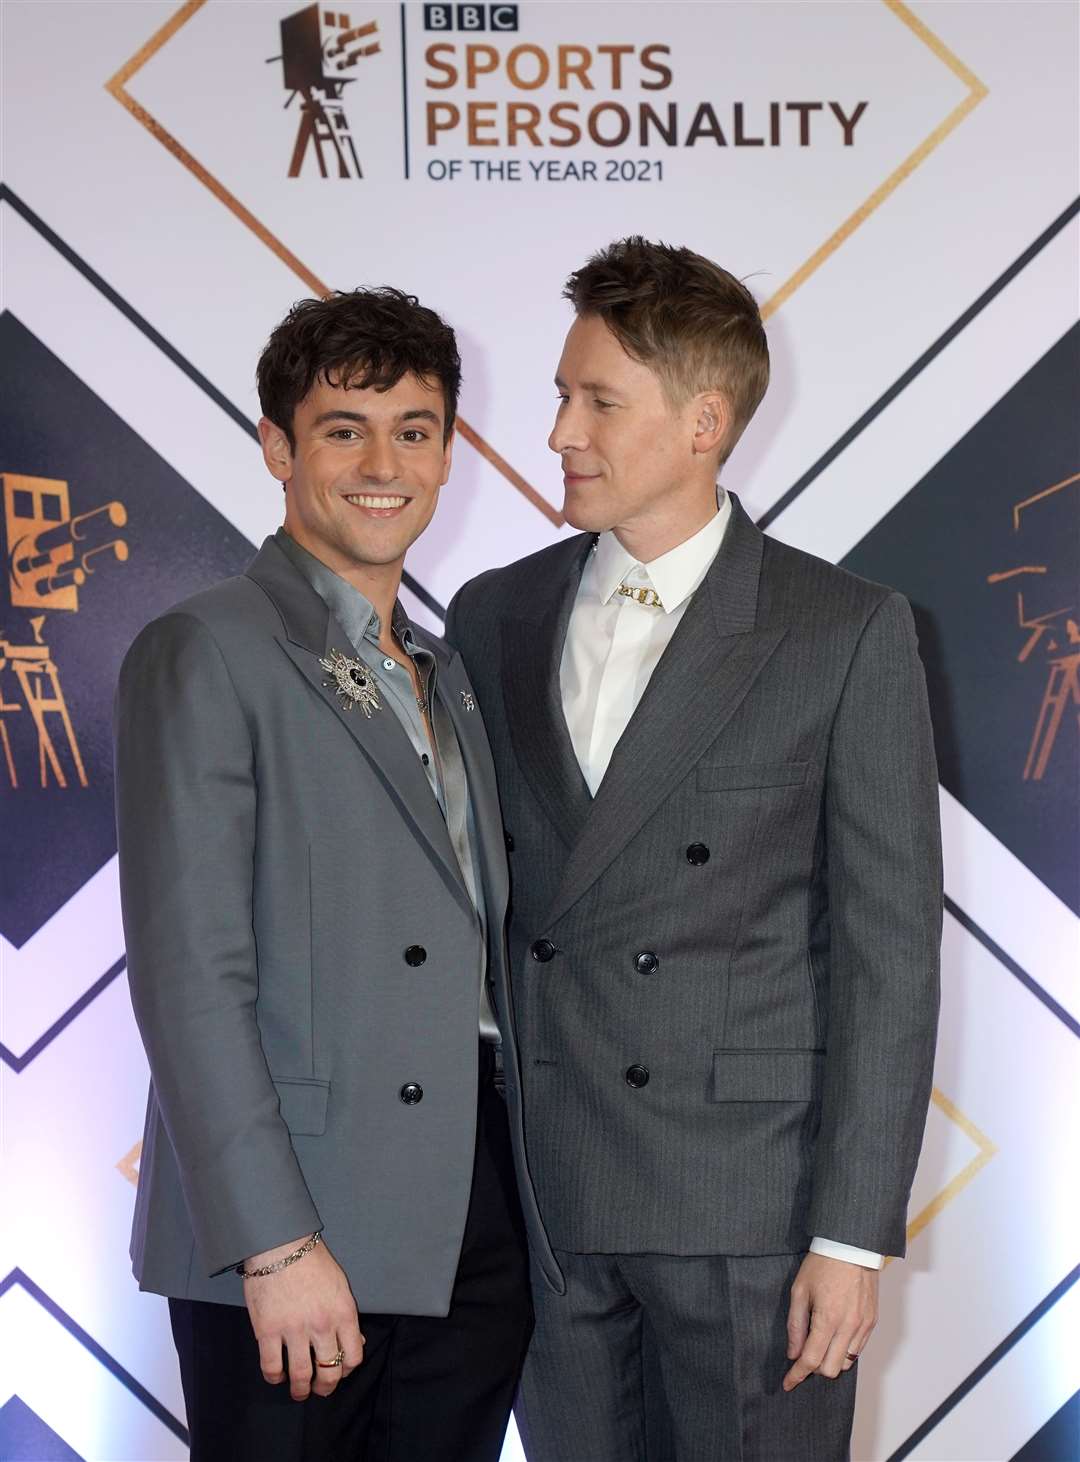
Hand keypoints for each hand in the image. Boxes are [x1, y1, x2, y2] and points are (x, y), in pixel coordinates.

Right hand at [243, 1235, 365, 1399]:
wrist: (280, 1244)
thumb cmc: (311, 1260)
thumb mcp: (340, 1285)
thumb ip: (346, 1316)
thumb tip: (355, 1341)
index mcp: (343, 1312)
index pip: (353, 1356)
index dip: (347, 1370)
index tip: (340, 1372)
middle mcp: (322, 1325)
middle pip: (329, 1372)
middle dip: (326, 1387)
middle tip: (320, 1389)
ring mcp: (294, 1330)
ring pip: (301, 1376)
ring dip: (301, 1390)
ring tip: (299, 1391)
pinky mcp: (267, 1331)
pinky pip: (272, 1367)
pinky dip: (275, 1378)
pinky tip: (277, 1375)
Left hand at [783, 1252, 877, 1391]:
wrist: (852, 1246)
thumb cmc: (822, 1264)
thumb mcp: (799, 1290)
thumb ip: (795, 1324)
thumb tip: (793, 1353)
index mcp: (828, 1319)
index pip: (811, 1360)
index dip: (797, 1375)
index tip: (788, 1383)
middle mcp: (849, 1327)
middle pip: (831, 1369)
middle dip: (814, 1369)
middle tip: (803, 1355)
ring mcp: (863, 1326)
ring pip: (846, 1363)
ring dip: (831, 1360)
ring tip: (820, 1343)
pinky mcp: (872, 1322)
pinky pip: (858, 1350)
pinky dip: (844, 1350)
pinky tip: (834, 1336)